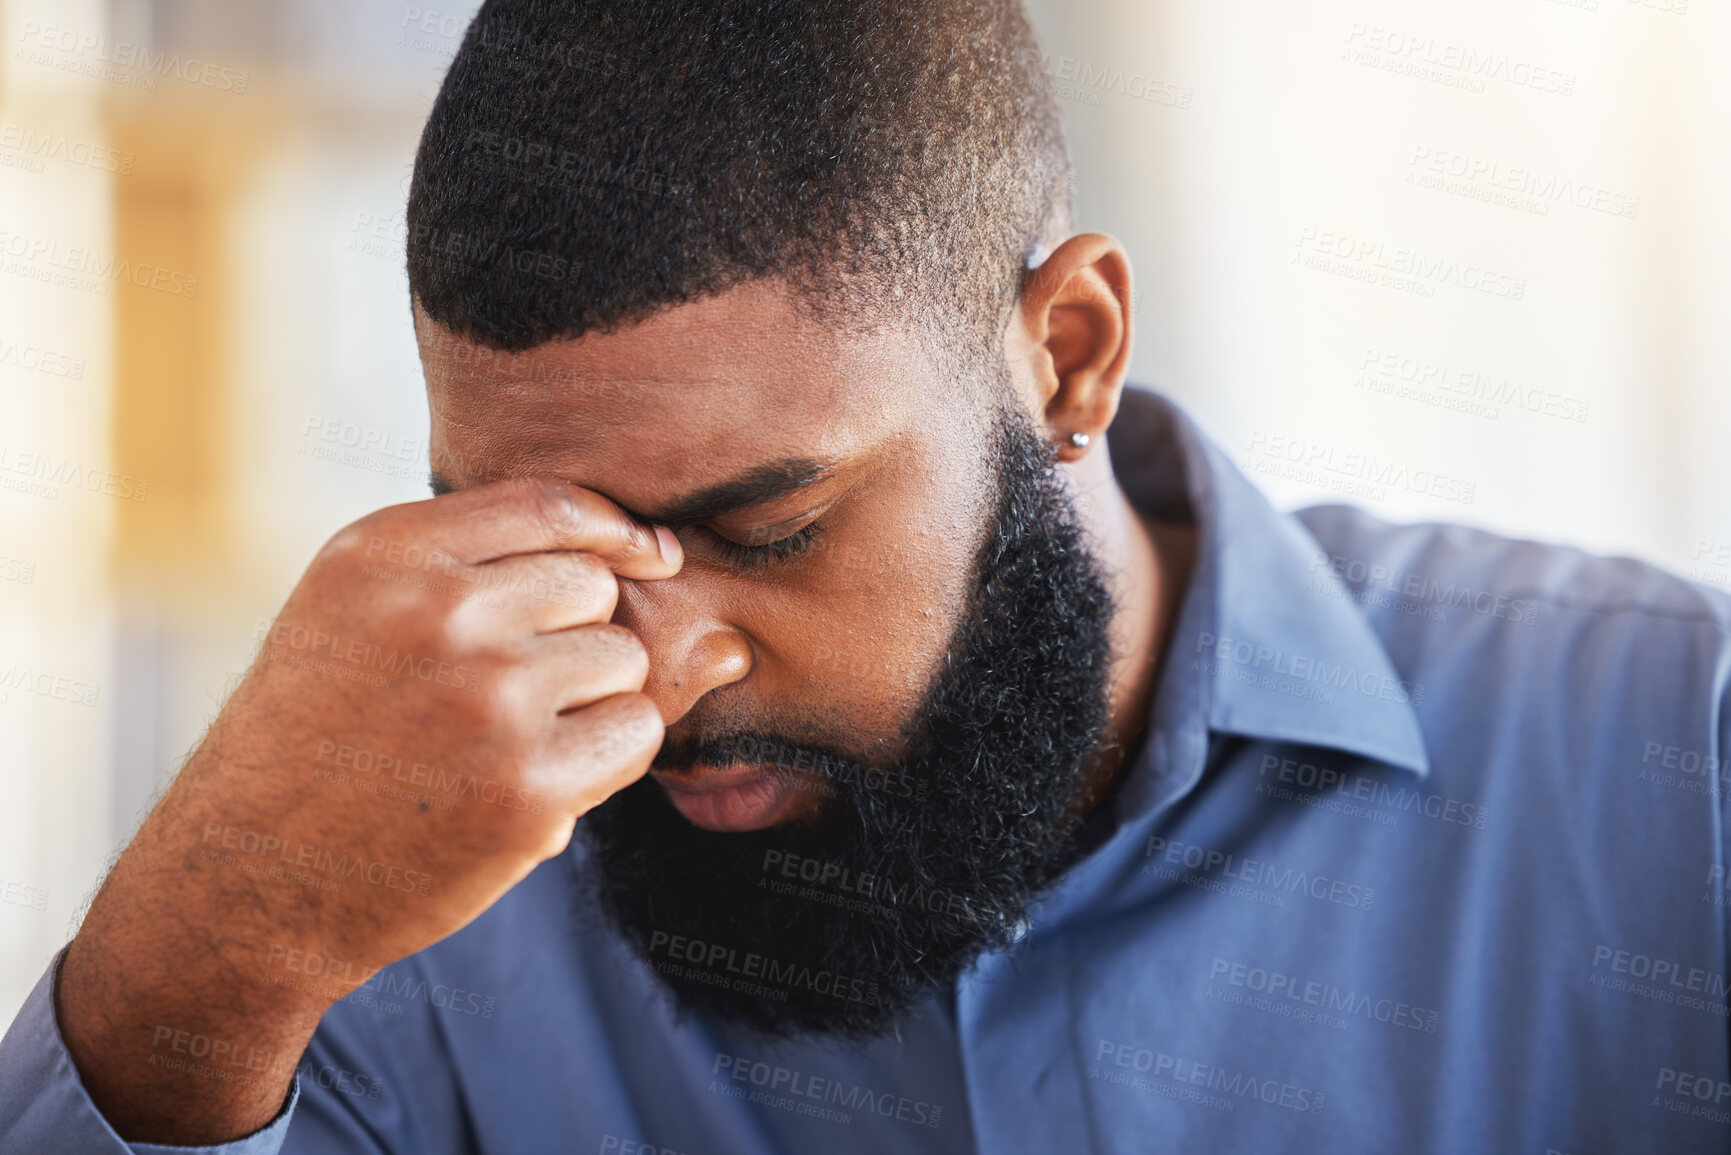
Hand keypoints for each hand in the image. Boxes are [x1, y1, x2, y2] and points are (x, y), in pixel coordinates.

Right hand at [57, 477, 681, 1144]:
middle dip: (573, 634)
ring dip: (591, 700)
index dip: (611, 532)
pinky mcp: (529, 788)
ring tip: (507, 740)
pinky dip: (606, 759)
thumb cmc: (318, 732)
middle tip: (505, 694)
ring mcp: (490, 701)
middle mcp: (439, 613)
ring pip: (624, 658)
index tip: (641, 558)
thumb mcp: (352, 605)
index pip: (551, 503)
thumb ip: (468, 558)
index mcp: (385, 553)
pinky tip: (535, 781)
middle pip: (594, 585)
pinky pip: (635, 732)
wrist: (251, 879)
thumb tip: (645, 543)